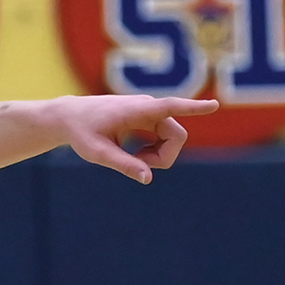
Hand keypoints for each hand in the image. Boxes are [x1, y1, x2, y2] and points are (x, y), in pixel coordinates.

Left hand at [59, 94, 216, 182]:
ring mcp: (150, 111)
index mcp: (137, 110)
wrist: (70, 118)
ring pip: (173, 138)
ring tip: (133, 159)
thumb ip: (123, 165)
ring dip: (158, 155)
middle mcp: (148, 107)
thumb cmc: (81, 133)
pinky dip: (154, 151)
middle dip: (164, 157)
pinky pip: (165, 137)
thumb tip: (148, 178)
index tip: (214, 106)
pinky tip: (136, 152)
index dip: (194, 108)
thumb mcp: (98, 153)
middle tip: (138, 166)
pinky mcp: (148, 118)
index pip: (170, 107)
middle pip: (177, 136)